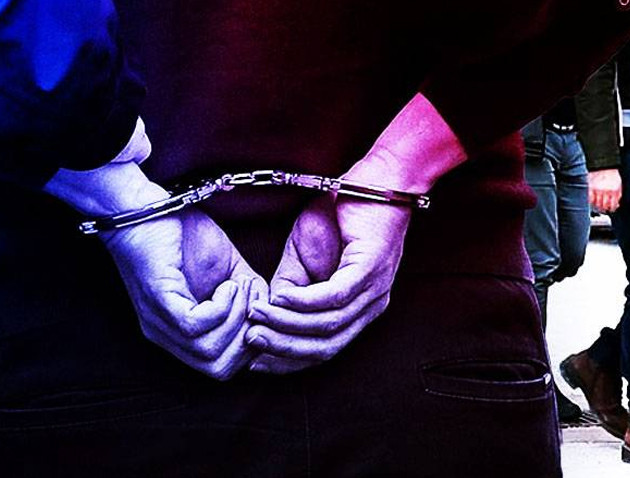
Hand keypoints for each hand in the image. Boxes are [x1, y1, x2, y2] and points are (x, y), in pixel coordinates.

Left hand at [103, 206, 265, 379]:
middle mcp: (166, 336)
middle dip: (249, 338)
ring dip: (237, 319)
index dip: (252, 346)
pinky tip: (226, 284)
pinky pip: (195, 325)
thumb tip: (271, 310)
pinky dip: (221, 307)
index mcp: (181, 335)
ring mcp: (159, 321)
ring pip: (209, 352)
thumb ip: (248, 294)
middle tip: (254, 304)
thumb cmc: (182, 234)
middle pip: (219, 369)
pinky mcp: (158, 301)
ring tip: (239, 288)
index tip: (262, 312)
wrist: (142, 205)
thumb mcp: (228, 270)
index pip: (222, 368)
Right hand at [246, 93, 457, 371]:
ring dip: (287, 327)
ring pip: (328, 327)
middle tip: (250, 344)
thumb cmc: (343, 211)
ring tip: (258, 321)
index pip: (324, 349)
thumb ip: (292, 284)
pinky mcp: (371, 268)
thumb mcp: (306, 253)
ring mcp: (374, 289)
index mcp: (359, 308)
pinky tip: (281, 300)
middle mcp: (371, 306)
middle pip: (326, 348)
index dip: (287, 359)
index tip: (253, 360)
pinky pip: (335, 297)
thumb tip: (271, 311)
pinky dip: (304, 303)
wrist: (378, 175)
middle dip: (283, 350)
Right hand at [588, 168, 621, 212]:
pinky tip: (593, 202)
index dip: (612, 209)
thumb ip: (618, 196)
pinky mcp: (590, 188)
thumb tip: (617, 205)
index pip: (613, 206)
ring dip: (598, 207)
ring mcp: (597, 190)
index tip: (611, 209)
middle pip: (604, 206)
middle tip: (604, 209)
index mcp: (614, 191)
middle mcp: (605, 191)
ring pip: (596, 204)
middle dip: (604, 209)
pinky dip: (591, 202)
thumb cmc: (612, 175)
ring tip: (598, 206)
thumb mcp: (619, 185)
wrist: (604, 165)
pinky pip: (590, 199)